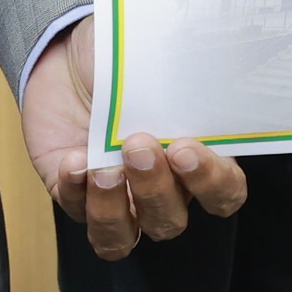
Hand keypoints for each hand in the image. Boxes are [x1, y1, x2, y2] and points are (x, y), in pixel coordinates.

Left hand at [22, 22, 243, 260]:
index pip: (223, 193)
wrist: (68, 55)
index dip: (210, 182)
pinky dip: (75, 192)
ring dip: (112, 209)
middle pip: (169, 221)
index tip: (185, 149)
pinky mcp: (74, 195)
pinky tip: (72, 161)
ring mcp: (116, 197)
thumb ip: (185, 85)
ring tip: (101, 167)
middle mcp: (160, 188)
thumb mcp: (157, 65)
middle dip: (154, 190)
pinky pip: (78, 214)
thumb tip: (200, 84)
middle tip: (138, 147)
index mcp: (196, 159)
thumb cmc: (122, 60)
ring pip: (123, 236)